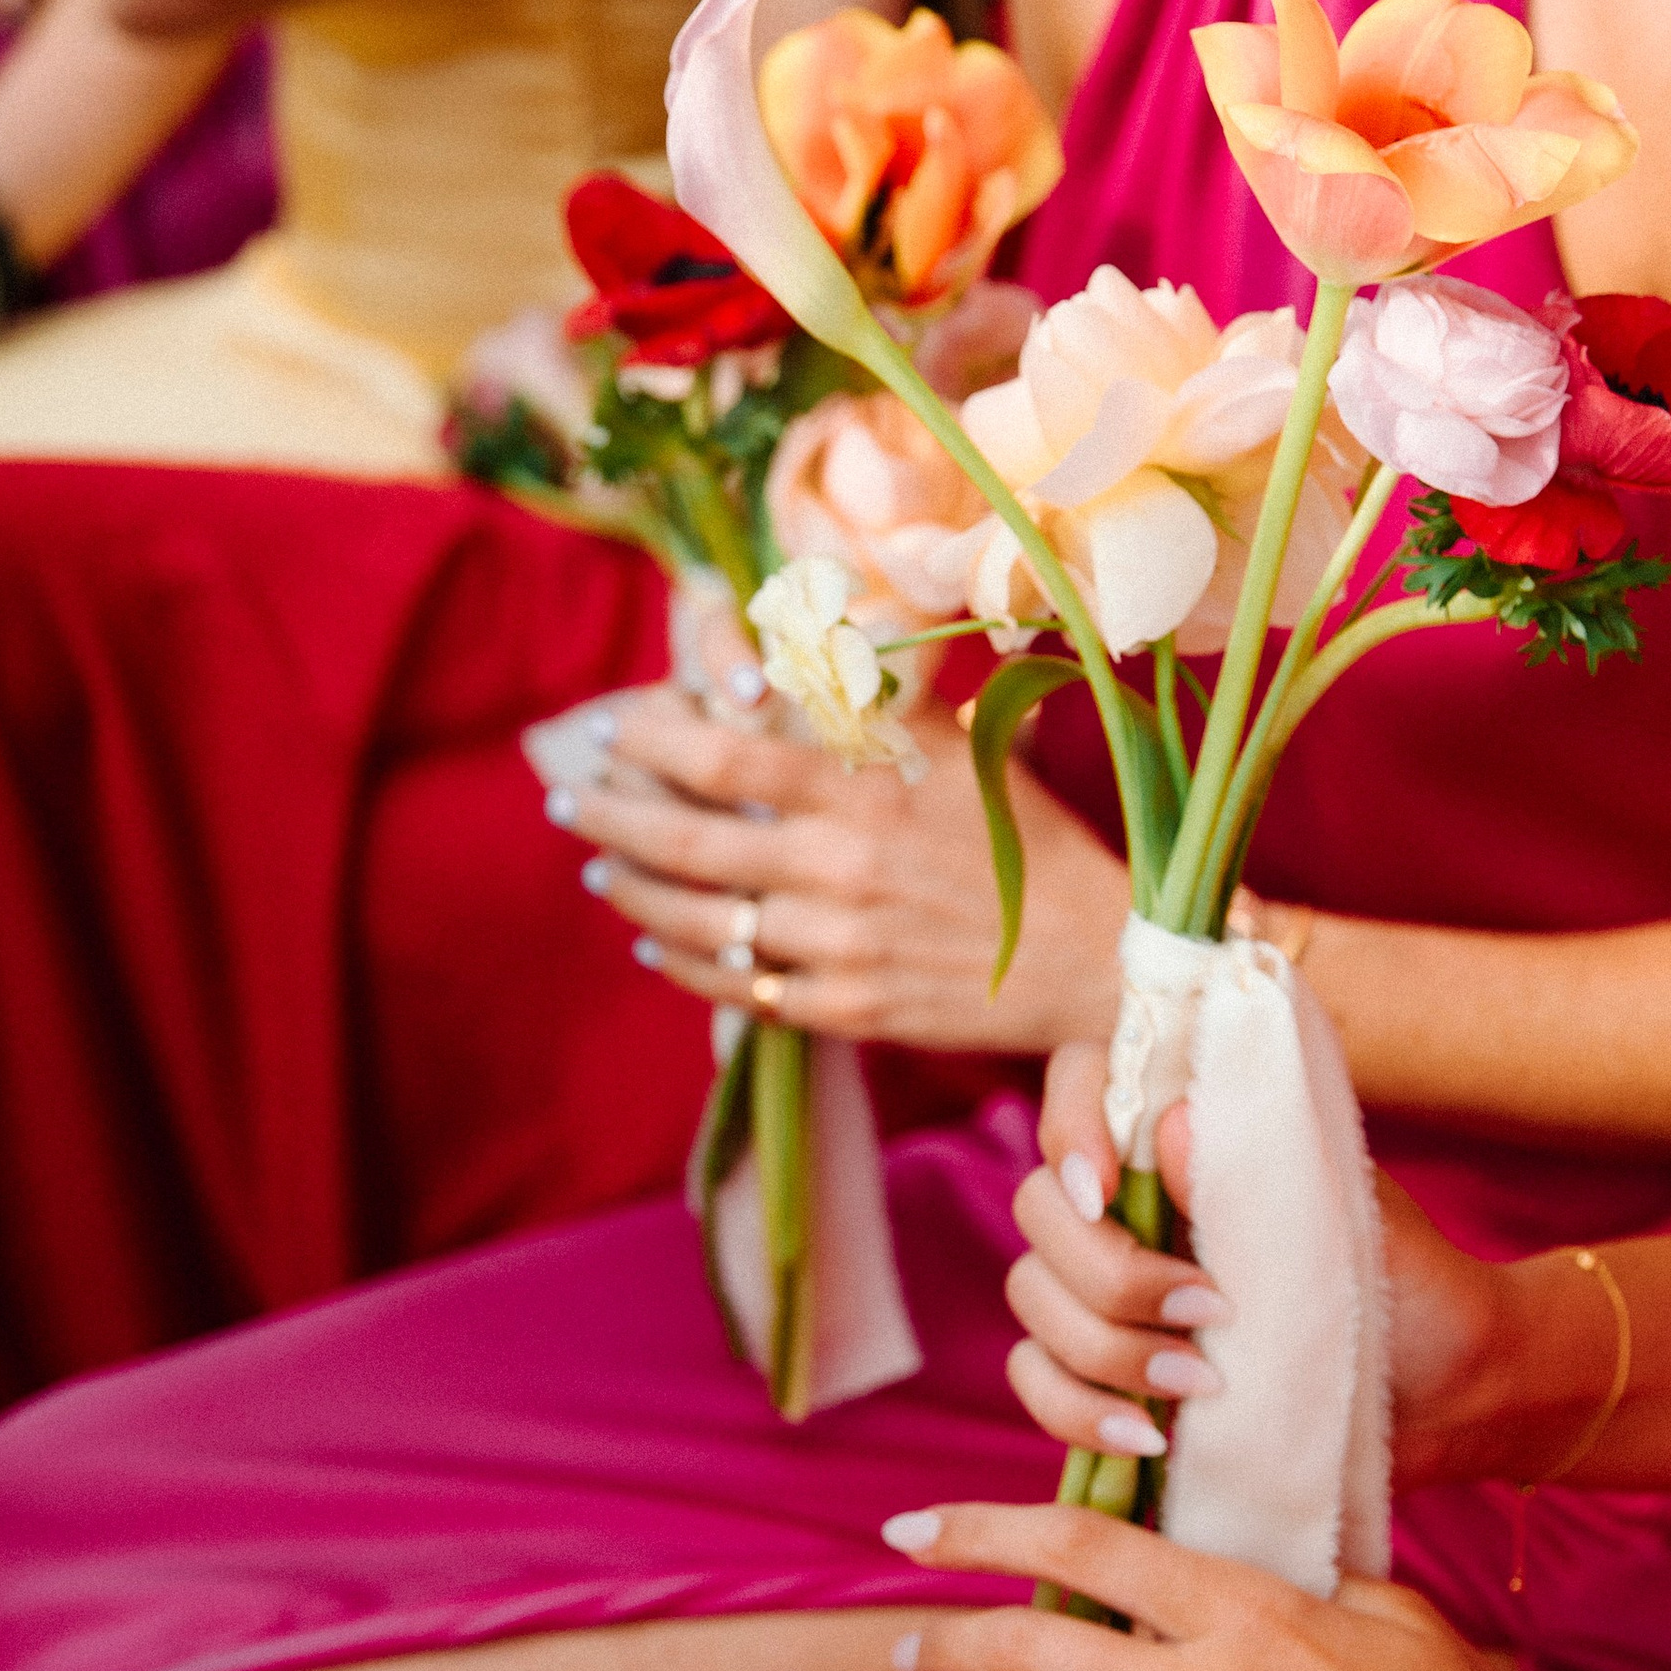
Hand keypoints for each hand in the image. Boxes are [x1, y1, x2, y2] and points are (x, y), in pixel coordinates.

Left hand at [553, 681, 1131, 1054]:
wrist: (1100, 961)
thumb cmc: (1033, 844)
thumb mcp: (963, 752)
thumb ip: (877, 712)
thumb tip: (805, 661)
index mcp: (867, 791)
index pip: (726, 753)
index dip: (653, 738)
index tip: (614, 728)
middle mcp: (841, 869)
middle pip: (689, 841)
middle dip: (612, 818)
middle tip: (569, 800)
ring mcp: (842, 947)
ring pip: (702, 921)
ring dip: (634, 894)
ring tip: (600, 873)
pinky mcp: (850, 1010)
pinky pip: (743, 990)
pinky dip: (687, 965)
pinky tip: (657, 944)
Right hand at [1005, 1043, 1509, 1481]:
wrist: (1450, 1396)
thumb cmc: (1411, 1287)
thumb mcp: (1349, 1222)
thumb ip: (1260, 1173)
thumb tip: (1172, 1120)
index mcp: (1189, 1140)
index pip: (1081, 1079)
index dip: (1069, 1122)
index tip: (1107, 1186)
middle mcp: (1135, 1203)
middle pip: (1041, 1208)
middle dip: (1110, 1273)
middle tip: (1209, 1312)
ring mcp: (1111, 1292)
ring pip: (1032, 1301)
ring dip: (1106, 1350)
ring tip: (1203, 1385)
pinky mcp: (1106, 1375)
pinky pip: (1035, 1381)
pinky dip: (1077, 1413)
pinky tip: (1149, 1439)